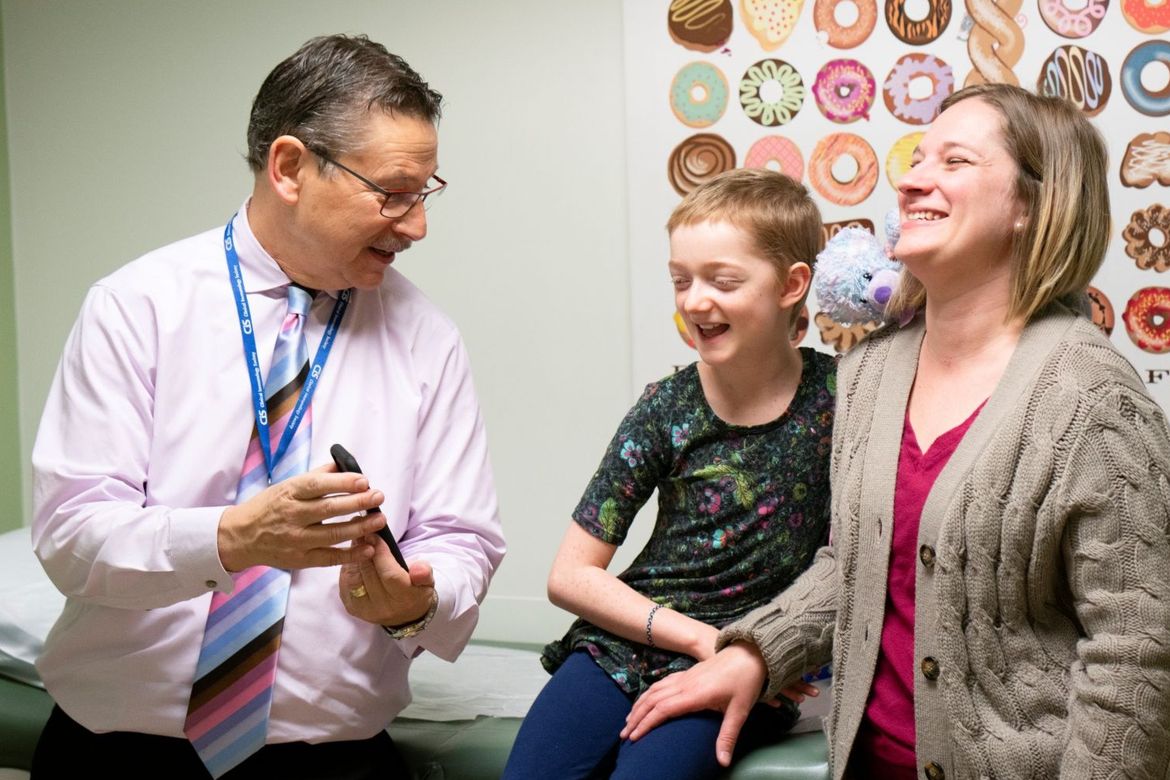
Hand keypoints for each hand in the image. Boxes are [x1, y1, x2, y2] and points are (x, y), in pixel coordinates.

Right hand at [217, 465, 387, 570]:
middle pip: (330, 509)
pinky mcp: (300, 560)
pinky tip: (368, 548)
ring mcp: (296, 540)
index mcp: (289, 493)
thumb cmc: (269, 507)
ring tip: (379, 520)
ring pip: (333, 534)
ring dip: (360, 527)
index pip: (318, 485)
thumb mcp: (286, 486)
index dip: (343, 483)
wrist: (240, 537)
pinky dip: (350, 554)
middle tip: (378, 497)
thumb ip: (316, 476)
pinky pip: (329, 558)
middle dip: (358, 502)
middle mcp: (292, 516)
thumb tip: (344, 465)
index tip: (364, 481)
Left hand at [340, 533, 435, 626]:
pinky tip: (353, 555)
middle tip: (363, 531)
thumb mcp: (427, 580)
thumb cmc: (415, 590)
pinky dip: (348, 567)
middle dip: (364, 550)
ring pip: (354, 578)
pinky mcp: (352, 607)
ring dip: (354, 556)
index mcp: (404, 599)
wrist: (404, 614)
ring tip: (357, 540)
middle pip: (369, 574)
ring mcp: (365, 609)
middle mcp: (383, 608)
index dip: (380, 553)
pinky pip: (346, 583)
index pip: (389, 574)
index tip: (376, 535)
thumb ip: (424, 573)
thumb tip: (419, 569)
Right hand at [622, 641, 792, 766]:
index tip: (635, 737)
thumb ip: (727, 736)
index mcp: (694, 694)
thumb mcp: (740, 711)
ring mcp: (685, 676)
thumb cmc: (746, 681)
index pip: (663, 710)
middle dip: (636, 717)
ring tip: (629, 719)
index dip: (646, 724)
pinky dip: (649, 693)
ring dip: (640, 704)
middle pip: (653, 700)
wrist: (750, 652)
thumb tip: (722, 762)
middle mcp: (685, 684)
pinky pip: (662, 683)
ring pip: (655, 689)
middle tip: (624, 734)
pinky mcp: (688, 673)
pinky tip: (647, 700)